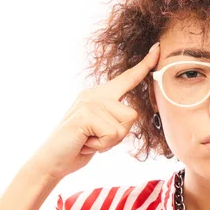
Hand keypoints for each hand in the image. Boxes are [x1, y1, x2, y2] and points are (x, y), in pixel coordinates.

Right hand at [26, 42, 160, 180]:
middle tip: (95, 139)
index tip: (157, 48)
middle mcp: (95, 94)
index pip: (127, 78)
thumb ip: (116, 119)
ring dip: (109, 142)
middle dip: (119, 136)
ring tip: (89, 140)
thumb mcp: (103, 130)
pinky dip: (101, 146)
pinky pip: (113, 134)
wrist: (52, 161)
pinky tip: (84, 142)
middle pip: (132, 115)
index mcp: (100, 95)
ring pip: (124, 126)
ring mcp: (89, 102)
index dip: (144, 65)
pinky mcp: (85, 114)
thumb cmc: (79, 146)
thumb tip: (131, 114)